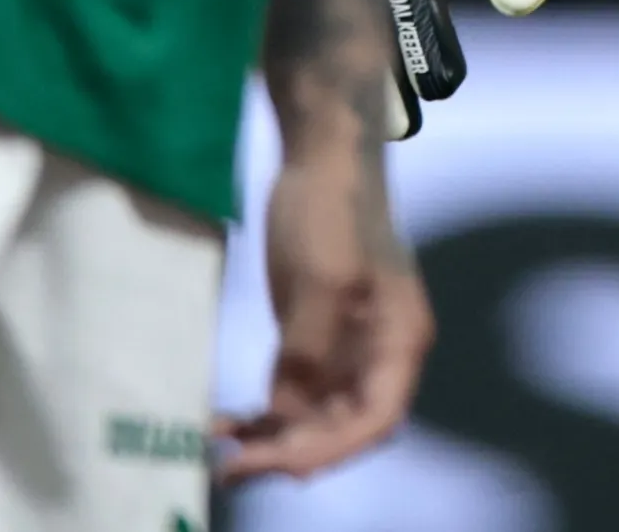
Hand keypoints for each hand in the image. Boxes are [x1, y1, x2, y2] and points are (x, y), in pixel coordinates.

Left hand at [223, 125, 429, 480]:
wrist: (322, 155)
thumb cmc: (333, 211)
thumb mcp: (323, 277)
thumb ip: (309, 349)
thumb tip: (287, 413)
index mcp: (398, 342)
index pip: (376, 417)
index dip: (333, 448)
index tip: (281, 462)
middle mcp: (377, 356)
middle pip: (344, 425)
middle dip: (294, 450)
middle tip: (234, 462)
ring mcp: (344, 349)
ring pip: (315, 416)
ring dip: (273, 440)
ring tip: (220, 449)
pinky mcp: (312, 339)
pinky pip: (293, 393)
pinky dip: (264, 414)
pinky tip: (226, 423)